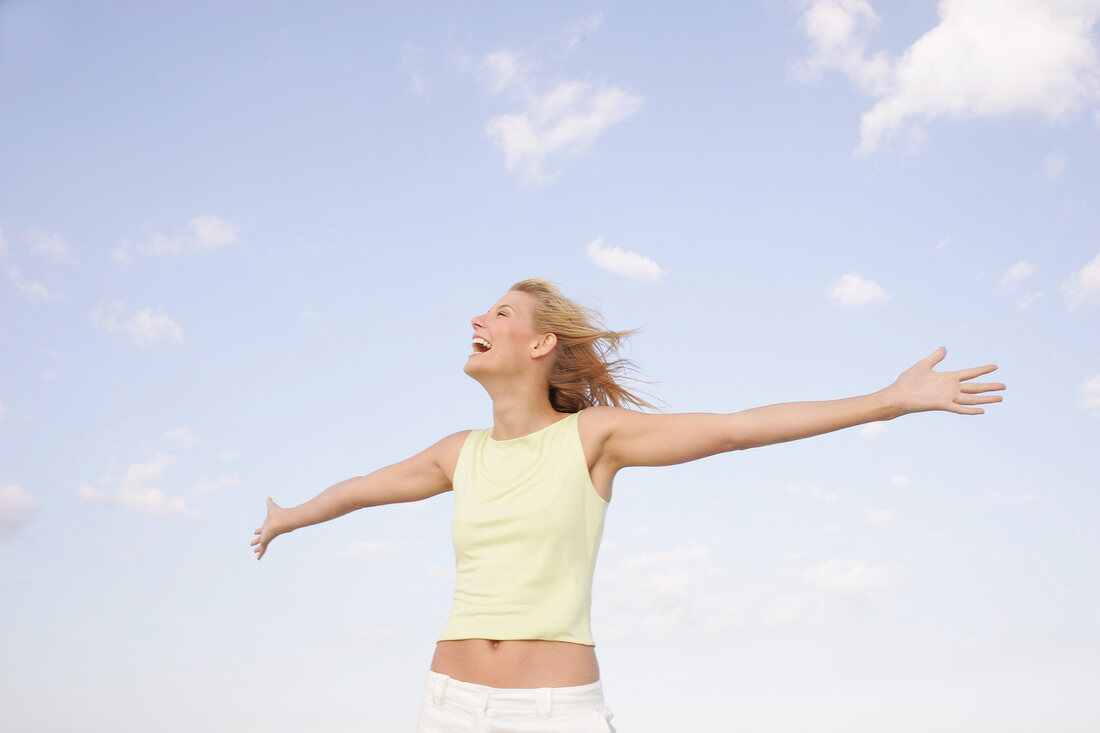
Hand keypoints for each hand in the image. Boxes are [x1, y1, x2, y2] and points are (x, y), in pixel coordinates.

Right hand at [251, 497, 286, 560]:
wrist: (282, 520)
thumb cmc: (278, 513)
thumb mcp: (271, 507)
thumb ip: (270, 503)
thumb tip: (269, 497)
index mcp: (268, 525)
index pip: (262, 528)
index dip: (259, 530)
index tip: (256, 531)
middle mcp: (267, 532)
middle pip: (261, 537)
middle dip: (257, 540)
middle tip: (252, 543)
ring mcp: (267, 537)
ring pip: (262, 545)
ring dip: (258, 548)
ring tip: (254, 551)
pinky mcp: (266, 541)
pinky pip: (263, 549)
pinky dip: (261, 554)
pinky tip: (258, 559)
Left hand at [886, 347, 1004, 415]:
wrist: (898, 394)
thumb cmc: (908, 381)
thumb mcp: (924, 365)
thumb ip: (935, 357)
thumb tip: (944, 348)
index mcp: (948, 378)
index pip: (970, 373)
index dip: (982, 370)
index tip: (995, 366)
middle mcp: (951, 388)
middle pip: (975, 387)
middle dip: (990, 386)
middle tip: (1005, 386)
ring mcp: (947, 397)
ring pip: (971, 398)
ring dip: (986, 399)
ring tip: (1000, 398)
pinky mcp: (941, 404)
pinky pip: (959, 408)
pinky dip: (970, 410)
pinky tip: (982, 411)